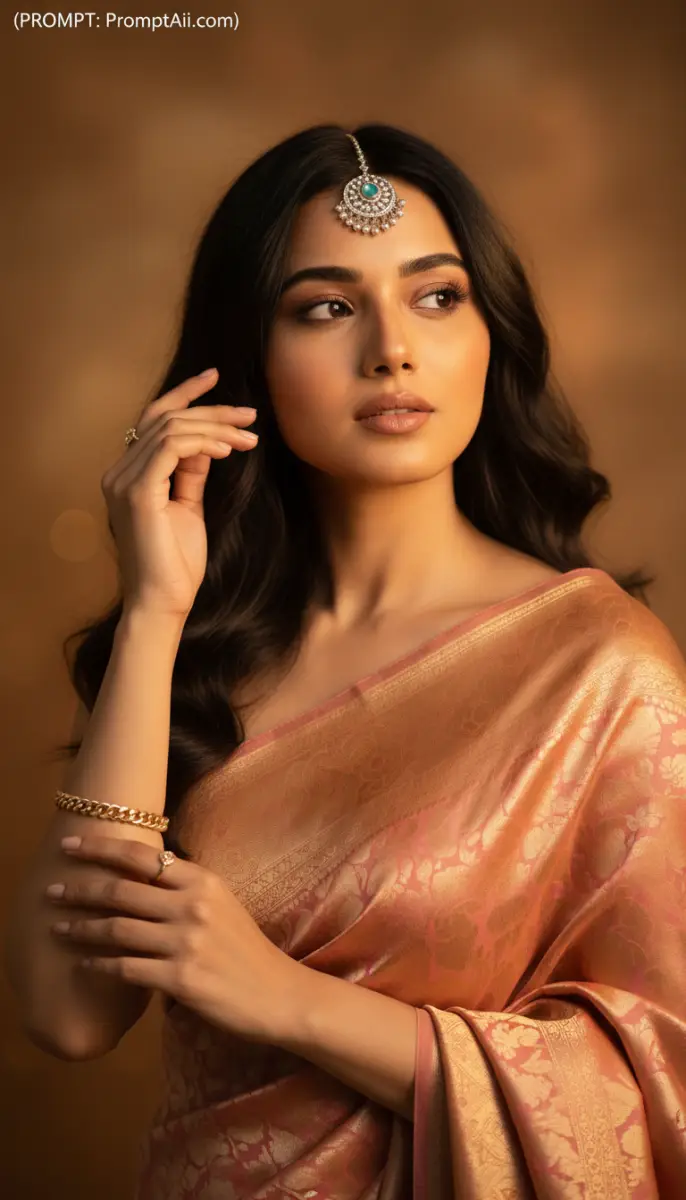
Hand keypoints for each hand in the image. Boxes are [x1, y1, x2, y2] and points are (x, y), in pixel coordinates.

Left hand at [46, 834, 304, 1045]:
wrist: (278, 993)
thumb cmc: (246, 950)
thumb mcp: (222, 905)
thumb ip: (185, 889)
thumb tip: (141, 874)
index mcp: (203, 881)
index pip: (142, 856)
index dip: (101, 848)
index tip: (71, 847)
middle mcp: (193, 905)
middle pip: (122, 889)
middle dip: (80, 888)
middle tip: (52, 890)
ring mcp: (186, 942)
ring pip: (117, 928)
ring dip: (82, 928)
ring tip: (59, 928)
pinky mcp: (180, 979)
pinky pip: (126, 968)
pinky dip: (99, 965)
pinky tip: (85, 963)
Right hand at [101, 368, 259, 618]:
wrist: (162, 602)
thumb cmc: (175, 565)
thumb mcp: (188, 507)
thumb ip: (190, 473)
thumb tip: (206, 442)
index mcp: (127, 475)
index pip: (153, 419)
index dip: (184, 394)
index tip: (216, 377)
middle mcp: (118, 472)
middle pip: (165, 418)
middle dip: (213, 411)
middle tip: (251, 416)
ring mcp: (124, 481)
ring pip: (172, 428)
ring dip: (216, 427)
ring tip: (248, 438)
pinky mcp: (137, 492)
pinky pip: (172, 447)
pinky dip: (203, 442)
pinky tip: (228, 450)